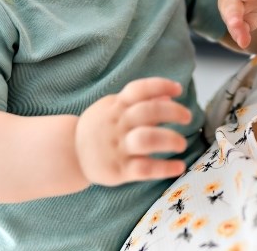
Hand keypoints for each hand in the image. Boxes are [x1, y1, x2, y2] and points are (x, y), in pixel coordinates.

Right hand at [75, 77, 191, 186]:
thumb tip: (169, 95)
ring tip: (181, 144)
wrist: (69, 153)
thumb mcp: (114, 108)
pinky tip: (179, 166)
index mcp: (116, 106)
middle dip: (172, 112)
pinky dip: (164, 168)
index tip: (178, 90)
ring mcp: (118, 147)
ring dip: (168, 139)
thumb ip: (140, 102)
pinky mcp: (119, 170)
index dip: (160, 86)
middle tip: (187, 117)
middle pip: (147, 112)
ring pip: (146, 139)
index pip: (138, 89)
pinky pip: (144, 168)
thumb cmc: (99, 128)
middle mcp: (117, 124)